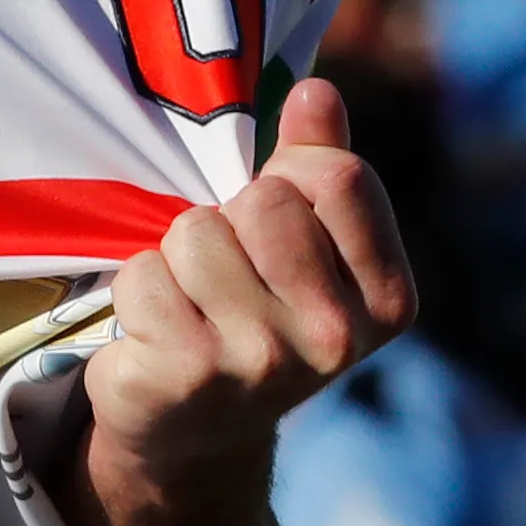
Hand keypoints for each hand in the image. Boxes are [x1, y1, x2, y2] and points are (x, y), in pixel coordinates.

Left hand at [82, 79, 413, 484]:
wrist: (195, 435)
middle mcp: (335, 337)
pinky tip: (157, 333)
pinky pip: (143, 274)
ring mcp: (263, 360)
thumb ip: (316, 162)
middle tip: (229, 276)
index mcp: (387, 299)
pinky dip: (138, 291)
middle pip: (263, 201)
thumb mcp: (306, 243)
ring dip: (178, 256)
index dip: (292, 179)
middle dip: (230, 220)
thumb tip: (317, 90)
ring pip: (196, 232)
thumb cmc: (257, 311)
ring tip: (192, 302)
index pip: (339, 176)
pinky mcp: (188, 374)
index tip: (280, 223)